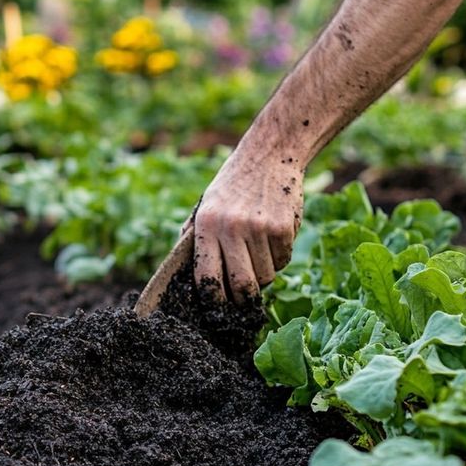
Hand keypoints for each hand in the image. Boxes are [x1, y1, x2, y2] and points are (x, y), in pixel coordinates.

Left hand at [191, 145, 302, 302]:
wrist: (269, 155)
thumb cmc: (232, 185)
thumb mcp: (205, 205)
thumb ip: (195, 237)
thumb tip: (182, 273)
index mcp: (206, 225)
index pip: (206, 276)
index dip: (213, 300)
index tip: (218, 311)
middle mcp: (230, 227)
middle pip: (241, 285)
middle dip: (244, 301)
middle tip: (245, 305)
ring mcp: (259, 228)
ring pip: (265, 275)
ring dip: (264, 274)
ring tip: (260, 255)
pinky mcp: (283, 228)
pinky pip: (283, 260)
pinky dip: (280, 258)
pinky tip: (274, 238)